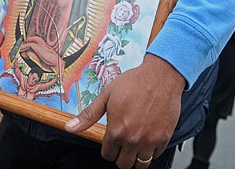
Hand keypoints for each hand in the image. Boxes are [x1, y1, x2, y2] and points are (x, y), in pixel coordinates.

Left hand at [65, 53, 184, 168]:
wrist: (160, 76)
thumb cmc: (135, 82)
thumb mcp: (106, 95)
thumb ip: (88, 115)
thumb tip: (70, 127)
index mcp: (116, 130)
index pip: (108, 155)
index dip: (108, 149)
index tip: (112, 142)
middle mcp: (133, 139)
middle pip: (123, 164)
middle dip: (120, 155)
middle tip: (123, 144)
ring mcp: (150, 140)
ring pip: (140, 164)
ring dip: (136, 157)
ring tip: (135, 145)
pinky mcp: (164, 138)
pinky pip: (156, 155)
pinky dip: (151, 151)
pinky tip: (148, 138)